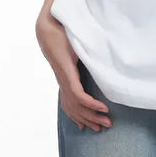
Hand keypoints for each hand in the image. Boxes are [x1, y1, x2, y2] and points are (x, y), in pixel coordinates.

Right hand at [35, 6, 111, 131]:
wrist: (47, 28)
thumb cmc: (63, 30)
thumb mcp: (76, 37)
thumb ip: (88, 44)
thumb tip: (103, 48)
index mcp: (67, 70)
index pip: (77, 93)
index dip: (91, 104)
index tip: (105, 108)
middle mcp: (62, 78)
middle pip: (76, 105)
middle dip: (92, 116)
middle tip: (108, 124)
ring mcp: (61, 81)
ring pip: (70, 106)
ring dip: (85, 118)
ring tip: (99, 128)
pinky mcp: (62, 80)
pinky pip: (66, 102)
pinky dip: (74, 115)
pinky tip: (81, 125)